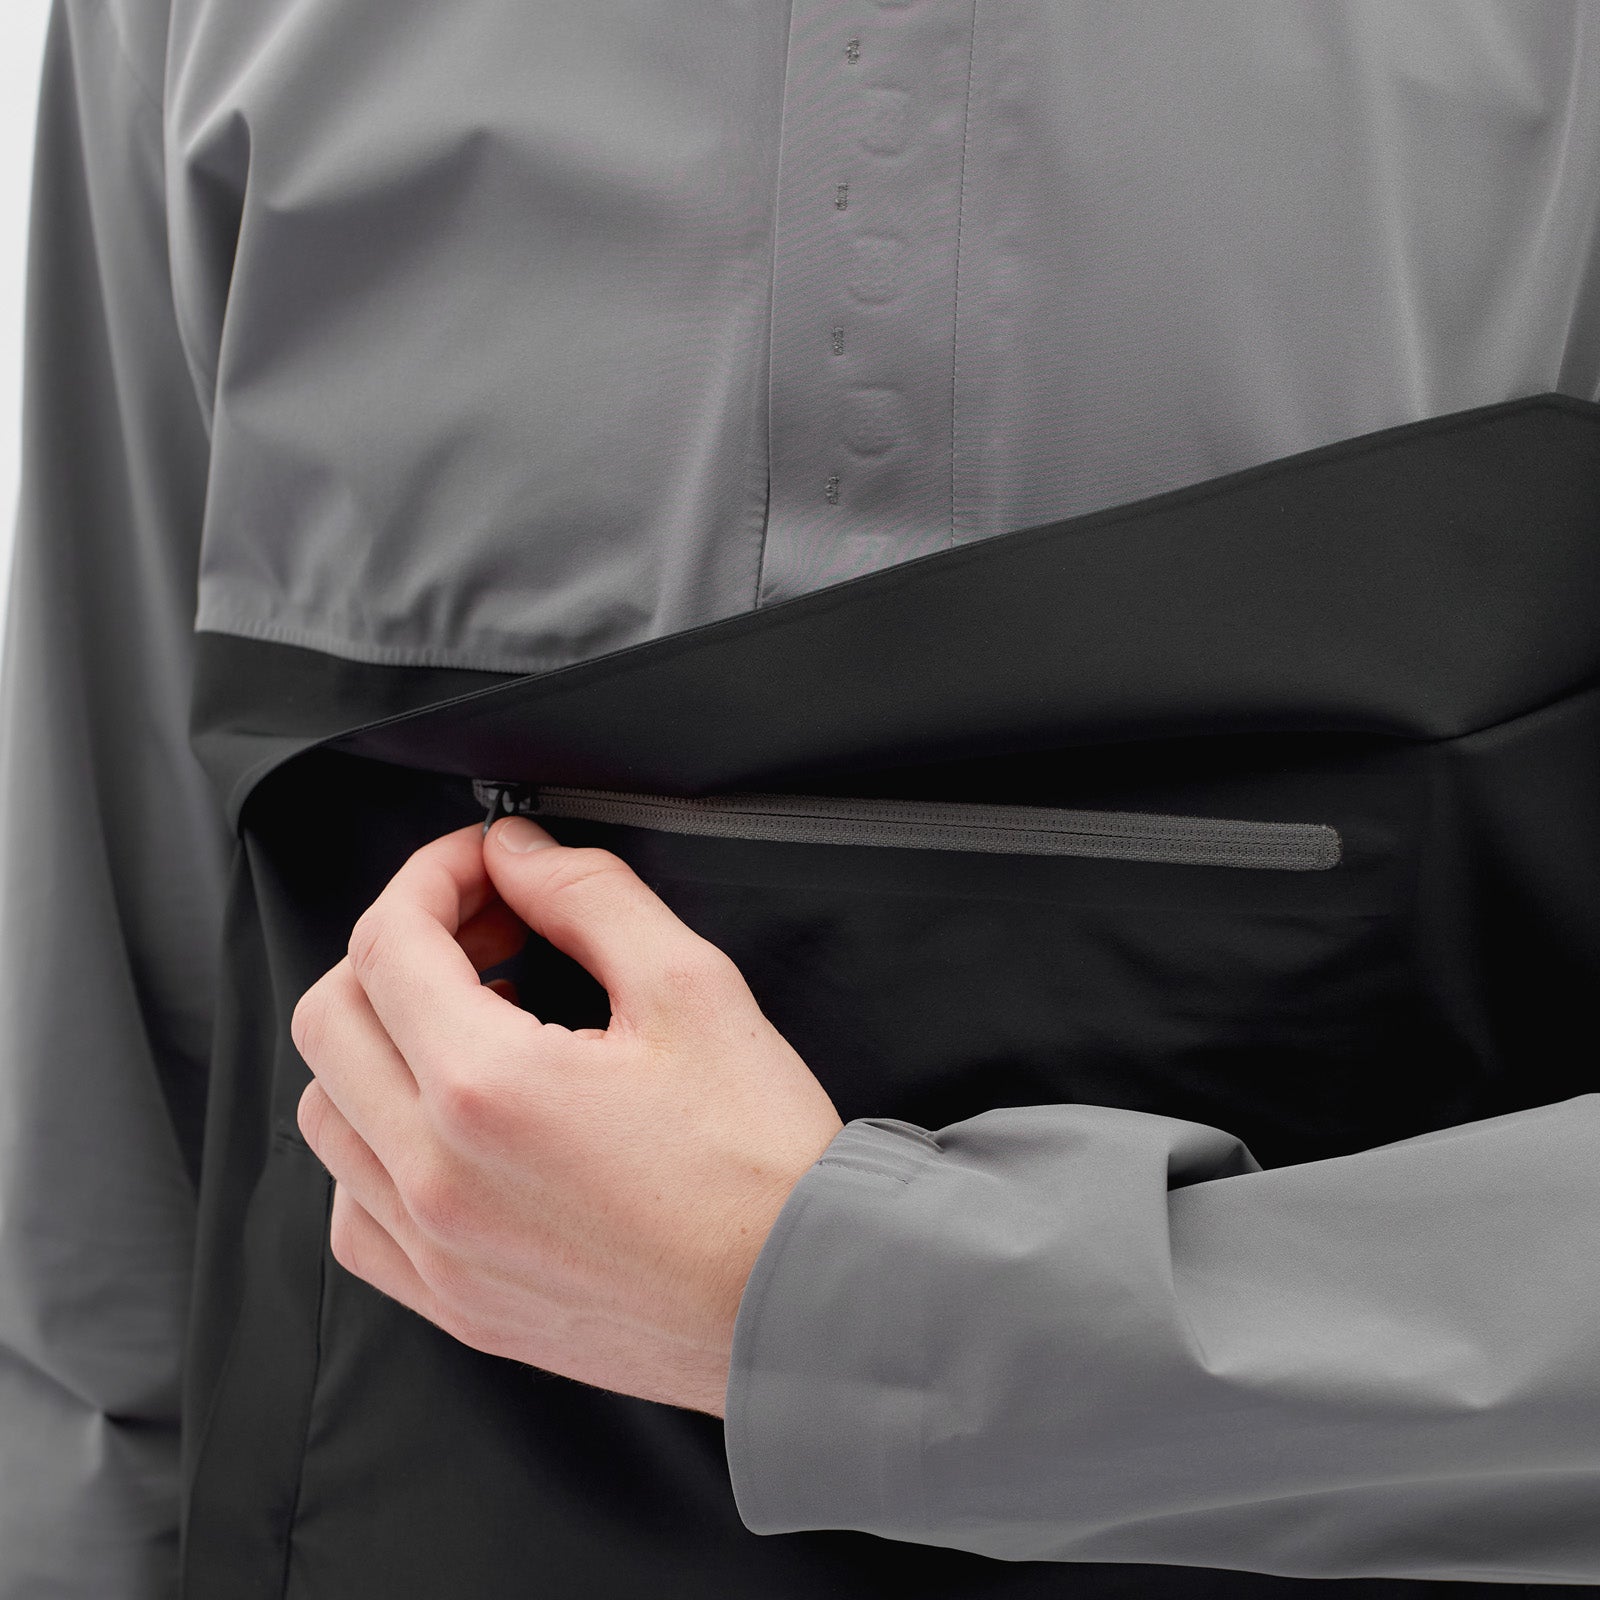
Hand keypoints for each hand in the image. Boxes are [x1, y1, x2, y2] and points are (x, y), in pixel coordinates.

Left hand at [290, 813, 844, 1416]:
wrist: (799, 1297)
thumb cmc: (760, 1162)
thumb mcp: (692, 989)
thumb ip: (589, 899)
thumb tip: (518, 855)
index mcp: (488, 1087)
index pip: (389, 942)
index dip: (432, 876)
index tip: (484, 866)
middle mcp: (437, 1174)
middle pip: (332, 1018)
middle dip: (397, 947)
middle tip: (485, 932)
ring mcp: (436, 1248)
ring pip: (328, 1114)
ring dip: (380, 1043)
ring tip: (473, 1024)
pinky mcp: (453, 1302)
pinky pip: (353, 1211)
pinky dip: (378, 1147)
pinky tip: (451, 1126)